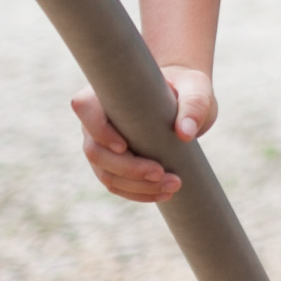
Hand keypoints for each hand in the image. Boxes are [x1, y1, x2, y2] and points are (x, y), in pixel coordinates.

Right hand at [73, 65, 214, 201]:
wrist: (185, 101)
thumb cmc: (186, 87)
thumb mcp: (196, 88)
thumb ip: (194, 104)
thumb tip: (185, 133)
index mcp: (108, 92)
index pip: (85, 107)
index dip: (98, 130)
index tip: (124, 146)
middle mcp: (97, 120)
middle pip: (95, 151)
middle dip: (128, 168)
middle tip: (162, 173)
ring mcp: (102, 145)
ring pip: (106, 174)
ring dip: (137, 186)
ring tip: (174, 185)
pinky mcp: (114, 164)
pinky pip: (117, 185)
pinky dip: (139, 193)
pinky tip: (165, 193)